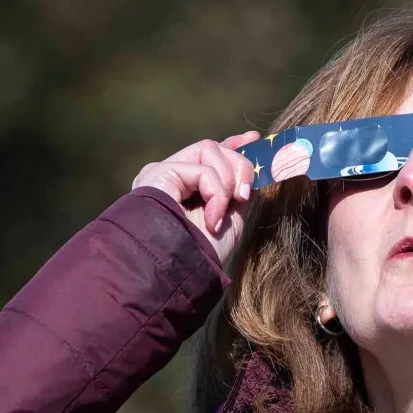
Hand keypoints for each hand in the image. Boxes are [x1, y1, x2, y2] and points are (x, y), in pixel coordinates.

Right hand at [131, 131, 259, 263]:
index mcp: (185, 187)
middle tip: (243, 197)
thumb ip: (236, 190)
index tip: (255, 140)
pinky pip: (202, 168)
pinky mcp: (158, 173)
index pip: (210, 155)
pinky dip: (216, 192)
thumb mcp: (230, 217)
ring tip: (222, 212)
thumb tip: (251, 166)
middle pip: (214, 148)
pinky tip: (212, 217)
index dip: (233, 145)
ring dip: (227, 181)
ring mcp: (163, 172)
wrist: (182, 272)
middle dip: (239, 166)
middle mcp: (172, 176)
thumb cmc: (203, 253)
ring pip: (209, 149)